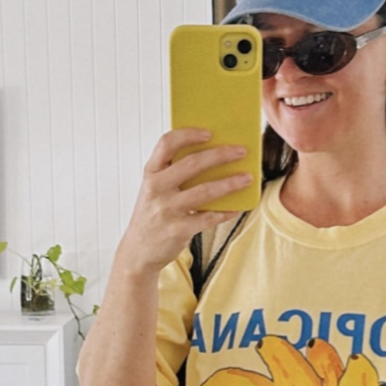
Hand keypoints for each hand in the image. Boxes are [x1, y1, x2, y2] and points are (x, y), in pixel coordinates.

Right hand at [114, 129, 253, 277]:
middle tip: (241, 151)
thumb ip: (173, 173)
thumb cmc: (152, 215)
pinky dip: (225, 212)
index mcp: (151, 173)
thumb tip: (212, 156)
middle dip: (220, 155)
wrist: (138, 252)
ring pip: (205, 191)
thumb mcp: (154, 190)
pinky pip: (208, 217)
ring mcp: (167, 210)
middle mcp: (157, 188)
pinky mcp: (178, 230)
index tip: (209, 133)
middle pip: (192, 164)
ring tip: (247, 178)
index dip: (188, 134)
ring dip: (229, 183)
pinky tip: (237, 207)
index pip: (167, 143)